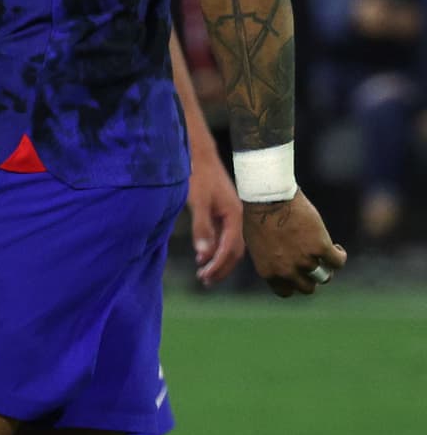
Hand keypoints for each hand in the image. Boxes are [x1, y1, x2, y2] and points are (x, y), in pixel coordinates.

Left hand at [188, 151, 243, 286]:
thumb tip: (204, 254)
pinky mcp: (223, 212)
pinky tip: (203, 255)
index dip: (218, 265)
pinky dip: (216, 249)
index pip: (230, 248)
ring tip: (204, 274)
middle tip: (205, 281)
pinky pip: (224, 237)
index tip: (204, 276)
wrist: (199, 154)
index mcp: (234, 215)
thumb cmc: (198, 175)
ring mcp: (231, 214)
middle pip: (235, 251)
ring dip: (219, 261)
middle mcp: (237, 216)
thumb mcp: (197, 201)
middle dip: (221, 268)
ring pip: (230, 245)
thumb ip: (201, 228)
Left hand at [242, 188, 346, 297]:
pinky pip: (337, 261)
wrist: (269, 199)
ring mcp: (305, 260)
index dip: (294, 284)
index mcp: (268, 272)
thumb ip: (270, 259)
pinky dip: (340, 256)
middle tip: (315, 265)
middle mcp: (286, 270)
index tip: (299, 275)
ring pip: (324, 276)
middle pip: (307, 288)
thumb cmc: (259, 216)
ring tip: (327, 255)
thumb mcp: (258, 245)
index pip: (286, 291)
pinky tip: (337, 248)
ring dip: (327, 268)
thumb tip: (280, 263)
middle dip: (312, 278)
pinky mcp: (321, 247)